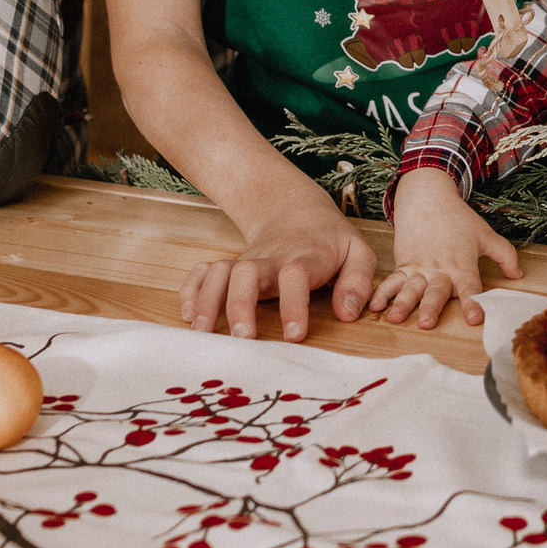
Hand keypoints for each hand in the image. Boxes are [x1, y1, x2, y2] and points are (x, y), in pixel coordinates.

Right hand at [178, 171, 378, 340]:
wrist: (295, 210)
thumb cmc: (330, 241)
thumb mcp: (358, 252)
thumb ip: (358, 282)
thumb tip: (347, 313)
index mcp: (305, 257)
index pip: (296, 275)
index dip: (293, 304)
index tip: (294, 335)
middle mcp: (271, 260)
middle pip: (246, 273)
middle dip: (240, 305)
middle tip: (243, 338)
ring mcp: (246, 261)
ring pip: (219, 272)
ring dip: (208, 301)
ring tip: (203, 333)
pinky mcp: (229, 265)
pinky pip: (202, 272)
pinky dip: (191, 290)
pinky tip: (188, 316)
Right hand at [367, 169, 520, 328]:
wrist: (427, 197)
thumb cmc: (458, 218)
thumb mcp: (486, 234)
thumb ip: (505, 256)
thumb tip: (518, 276)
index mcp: (462, 265)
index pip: (470, 288)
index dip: (473, 303)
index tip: (474, 319)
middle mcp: (440, 269)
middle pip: (436, 292)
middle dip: (430, 307)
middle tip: (426, 323)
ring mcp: (419, 267)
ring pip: (411, 288)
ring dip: (402, 303)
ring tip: (394, 318)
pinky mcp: (403, 263)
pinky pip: (393, 281)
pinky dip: (382, 293)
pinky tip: (374, 306)